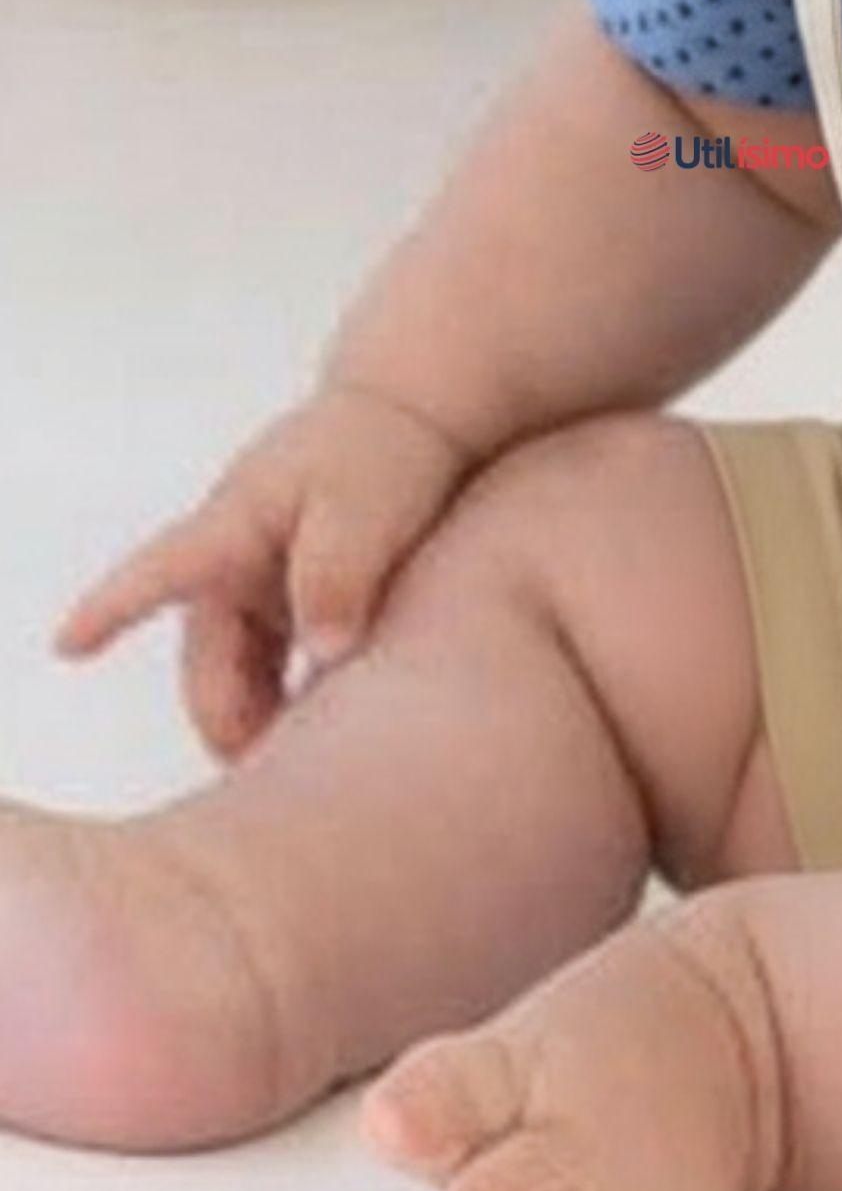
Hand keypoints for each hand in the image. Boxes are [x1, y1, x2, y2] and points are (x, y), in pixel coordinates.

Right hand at [49, 384, 479, 761]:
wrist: (423, 416)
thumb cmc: (385, 447)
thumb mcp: (364, 508)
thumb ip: (336, 575)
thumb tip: (324, 650)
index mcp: (235, 524)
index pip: (160, 571)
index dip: (111, 610)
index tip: (69, 644)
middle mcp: (236, 557)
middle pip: (209, 658)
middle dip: (228, 719)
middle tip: (264, 774)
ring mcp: (264, 579)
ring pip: (245, 668)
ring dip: (264, 715)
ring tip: (302, 764)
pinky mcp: (298, 597)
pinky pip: (281, 662)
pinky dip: (296, 695)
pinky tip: (332, 727)